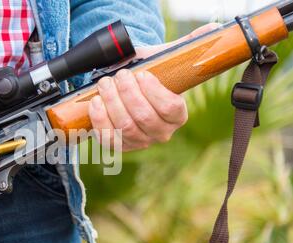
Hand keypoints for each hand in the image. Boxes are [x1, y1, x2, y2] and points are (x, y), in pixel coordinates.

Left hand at [89, 24, 218, 151]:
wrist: (126, 91)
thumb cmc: (148, 76)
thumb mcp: (166, 61)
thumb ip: (186, 47)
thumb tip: (212, 30)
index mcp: (177, 115)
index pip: (170, 108)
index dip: (153, 91)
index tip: (141, 73)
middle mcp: (161, 132)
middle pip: (144, 117)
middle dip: (128, 93)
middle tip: (120, 75)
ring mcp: (139, 142)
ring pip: (125, 126)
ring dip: (112, 102)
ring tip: (105, 83)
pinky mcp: (119, 146)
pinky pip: (109, 138)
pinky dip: (100, 119)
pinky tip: (96, 101)